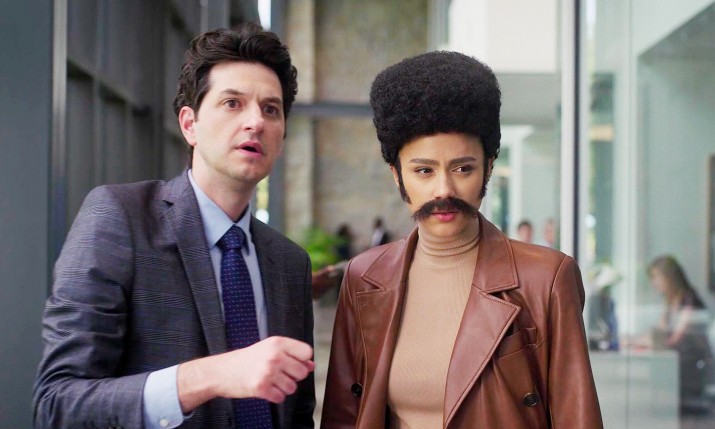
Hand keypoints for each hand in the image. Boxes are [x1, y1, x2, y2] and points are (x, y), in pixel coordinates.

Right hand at [177, 336, 313, 412]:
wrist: (221, 371)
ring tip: (270, 381)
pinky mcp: (261, 388)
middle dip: (293, 376)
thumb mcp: (269, 350)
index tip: (292, 362)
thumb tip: (311, 365)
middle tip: (278, 374)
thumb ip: (291, 355)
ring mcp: (268, 372)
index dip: (302, 360)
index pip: (307, 352)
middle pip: (302, 372)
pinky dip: (275, 396)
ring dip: (284, 388)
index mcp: (278, 343)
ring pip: (293, 387)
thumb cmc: (246, 359)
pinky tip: (266, 389)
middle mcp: (275, 356)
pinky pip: (281, 398)